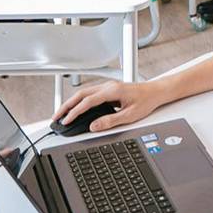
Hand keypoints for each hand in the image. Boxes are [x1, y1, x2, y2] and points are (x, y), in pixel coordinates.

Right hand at [54, 80, 168, 132]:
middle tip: (56, 118)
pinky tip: (75, 108)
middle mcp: (108, 86)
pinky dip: (79, 101)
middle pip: (80, 95)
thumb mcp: (130, 115)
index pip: (87, 102)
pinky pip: (89, 93)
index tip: (66, 122)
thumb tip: (93, 126)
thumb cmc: (147, 101)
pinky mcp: (108, 88)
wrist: (156, 91)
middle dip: (66, 106)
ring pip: (83, 93)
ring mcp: (107, 86)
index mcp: (112, 91)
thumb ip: (110, 121)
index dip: (74, 113)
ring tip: (62, 114)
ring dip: (71, 103)